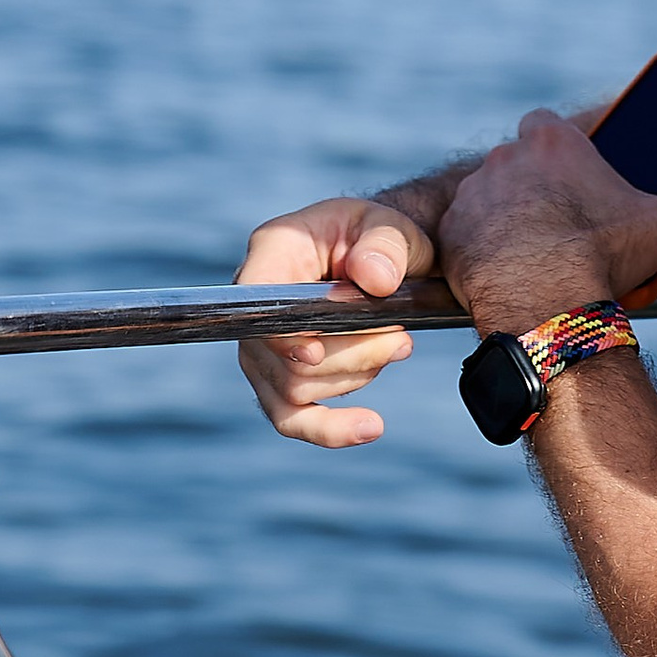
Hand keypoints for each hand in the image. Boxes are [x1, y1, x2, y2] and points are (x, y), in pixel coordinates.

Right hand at [237, 194, 442, 447]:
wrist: (384, 258)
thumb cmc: (379, 237)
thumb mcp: (390, 226)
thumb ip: (386, 245)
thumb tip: (376, 280)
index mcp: (275, 249)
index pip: (255, 299)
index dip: (280, 334)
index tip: (316, 354)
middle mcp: (256, 303)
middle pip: (287, 358)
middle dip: (354, 355)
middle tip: (402, 338)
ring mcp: (263, 346)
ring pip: (296, 391)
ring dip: (359, 375)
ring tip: (398, 344)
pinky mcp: (280, 378)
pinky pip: (290, 419)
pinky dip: (329, 429)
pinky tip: (370, 428)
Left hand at [440, 110, 656, 335]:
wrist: (548, 304)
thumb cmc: (608, 256)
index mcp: (553, 142)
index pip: (546, 125)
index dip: (559, 151)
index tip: (574, 182)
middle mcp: (504, 158)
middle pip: (517, 164)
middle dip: (533, 190)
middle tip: (561, 228)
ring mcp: (472, 195)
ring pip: (489, 199)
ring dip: (505, 220)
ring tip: (534, 257)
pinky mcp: (451, 235)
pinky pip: (465, 236)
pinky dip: (481, 252)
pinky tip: (507, 275)